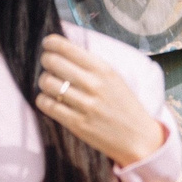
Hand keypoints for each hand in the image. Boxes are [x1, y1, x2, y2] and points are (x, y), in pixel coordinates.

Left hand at [35, 36, 167, 167]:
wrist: (139, 138)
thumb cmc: (123, 104)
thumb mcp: (114, 77)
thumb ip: (90, 64)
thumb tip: (61, 48)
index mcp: (104, 69)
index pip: (66, 48)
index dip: (51, 43)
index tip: (48, 44)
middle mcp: (94, 85)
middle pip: (53, 62)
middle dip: (46, 60)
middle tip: (48, 65)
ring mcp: (86, 105)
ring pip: (47, 83)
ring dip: (44, 81)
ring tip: (50, 84)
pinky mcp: (78, 124)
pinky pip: (47, 105)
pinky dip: (43, 99)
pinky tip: (50, 99)